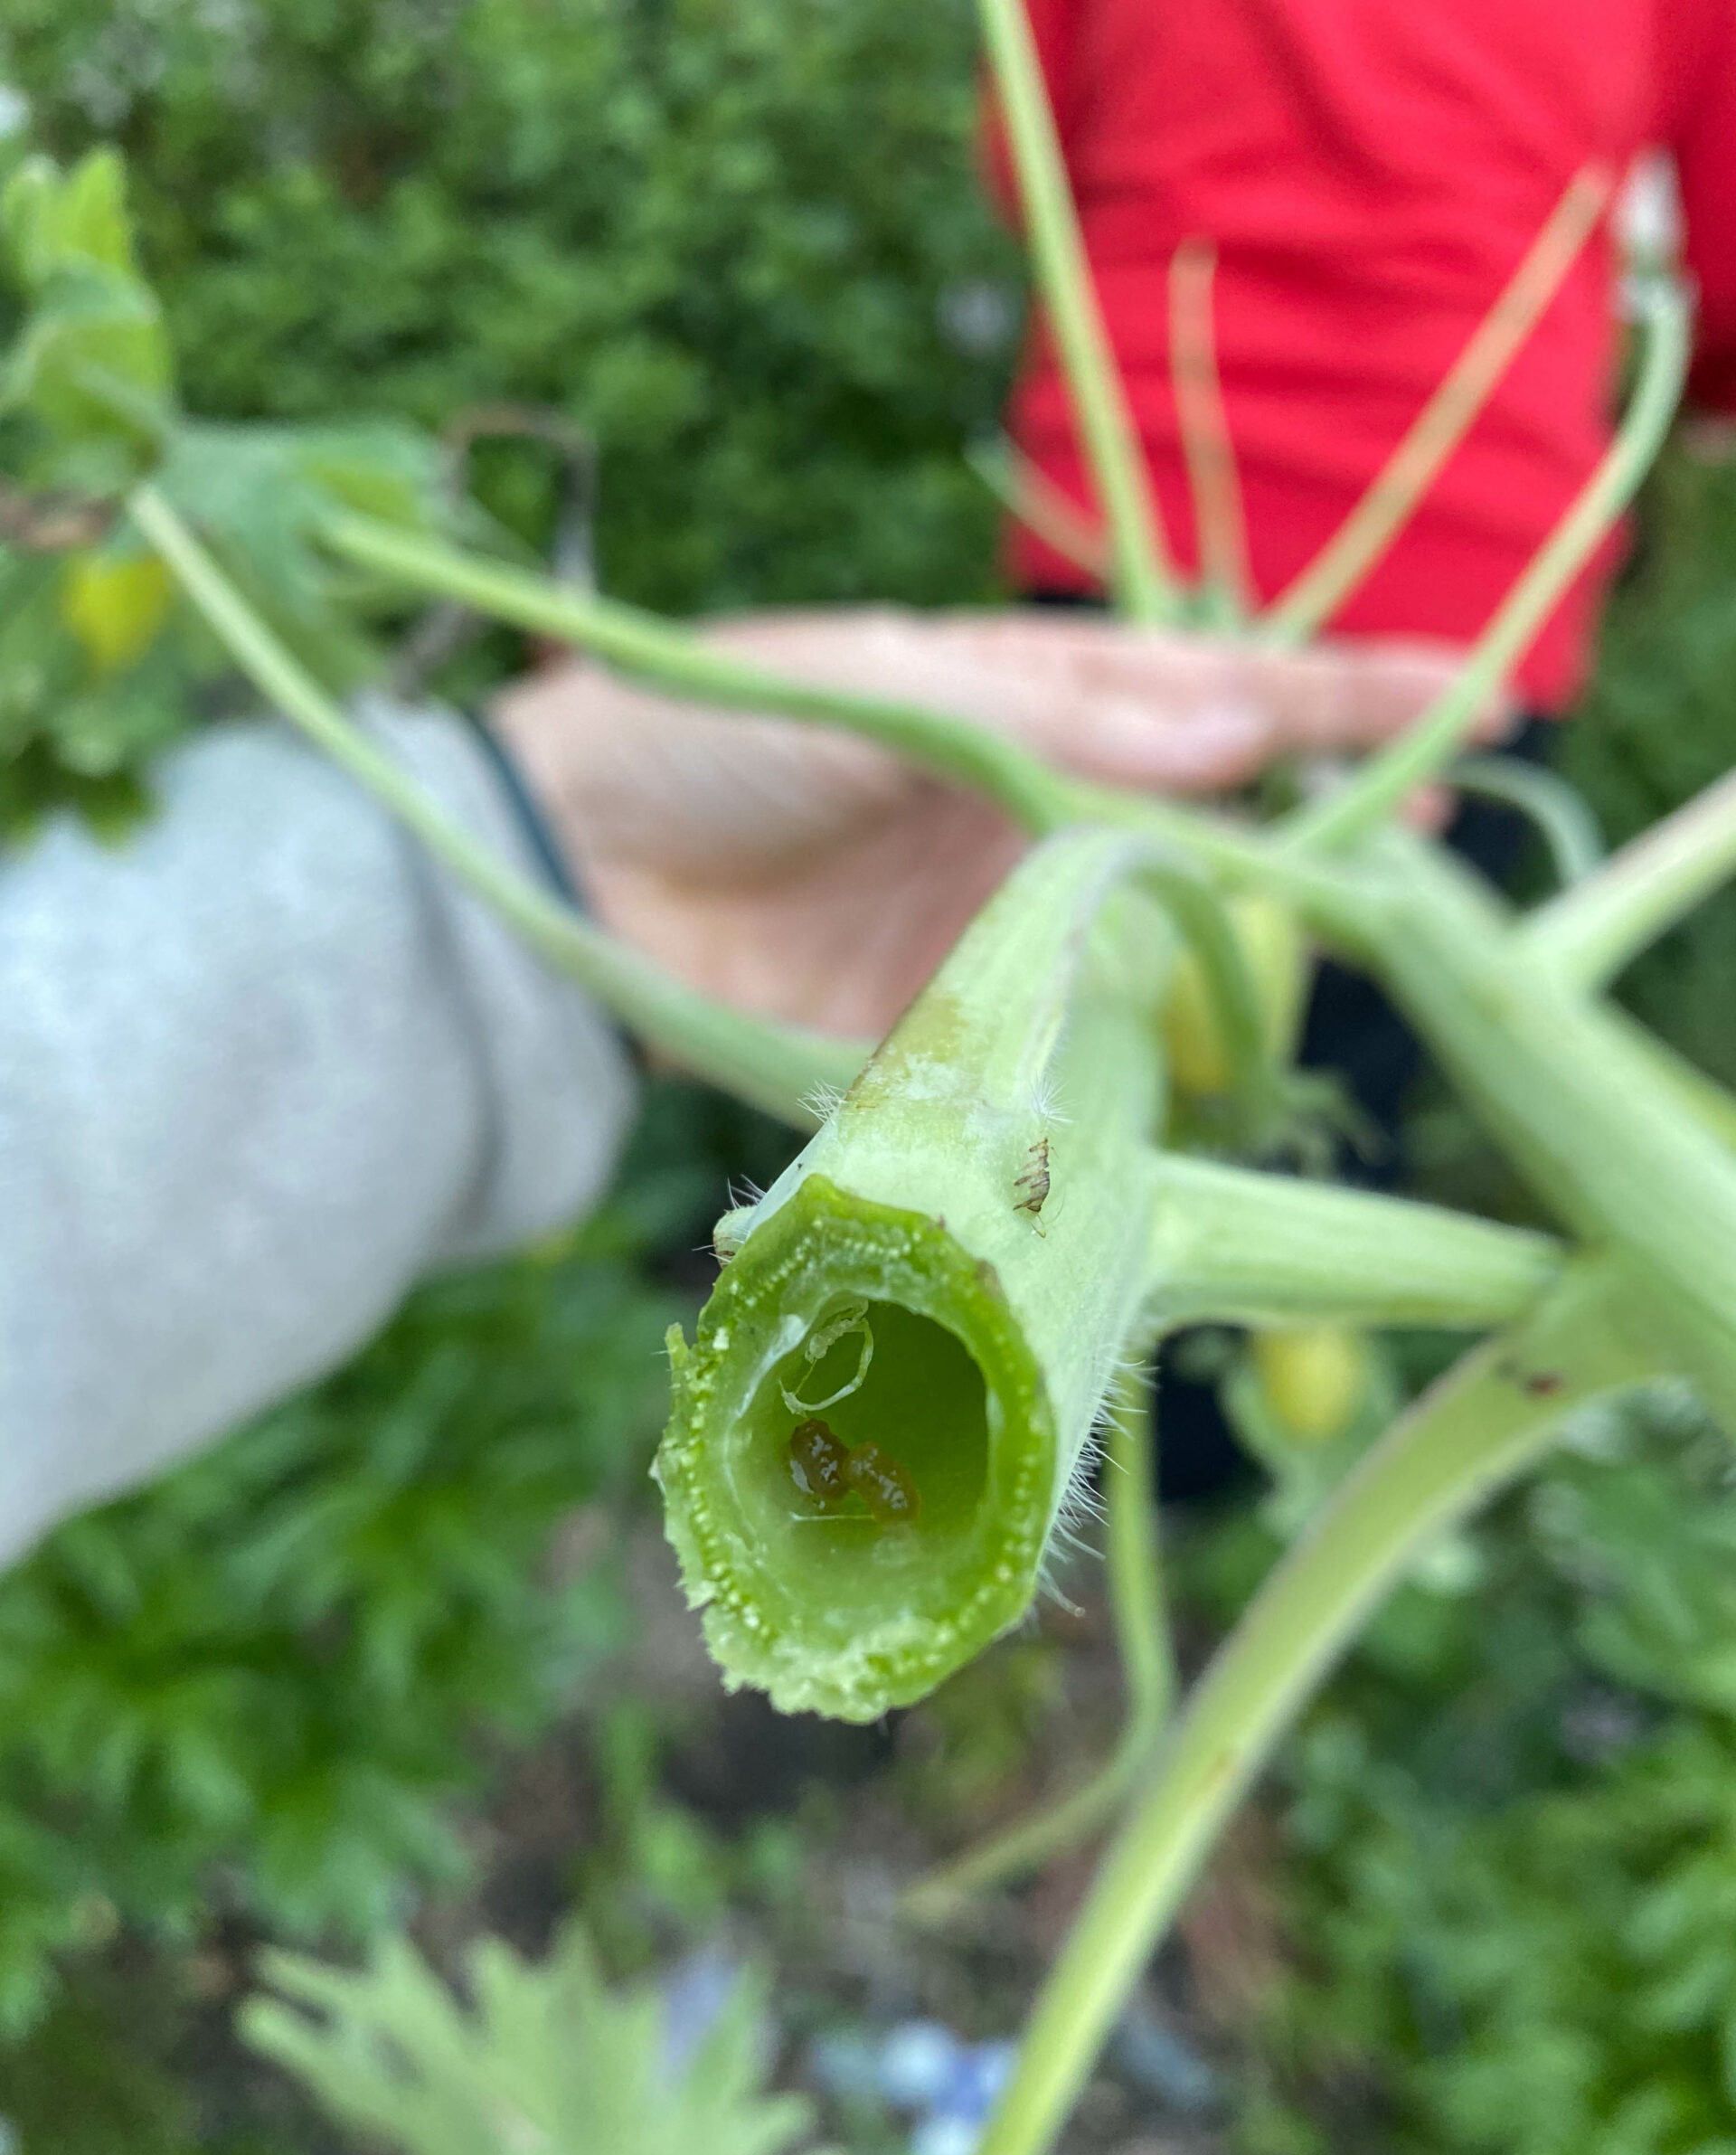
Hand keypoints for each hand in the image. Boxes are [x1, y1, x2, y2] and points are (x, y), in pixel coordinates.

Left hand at [493, 606, 1480, 1038]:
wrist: (568, 875)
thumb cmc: (712, 735)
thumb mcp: (886, 690)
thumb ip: (1055, 718)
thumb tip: (1235, 724)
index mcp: (1021, 702)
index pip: (1205, 689)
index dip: (1327, 696)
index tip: (1456, 704)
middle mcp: (1033, 814)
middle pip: (1213, 821)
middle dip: (1324, 823)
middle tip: (1439, 831)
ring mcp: (1003, 928)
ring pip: (1165, 938)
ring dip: (1257, 943)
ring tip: (1361, 934)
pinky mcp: (957, 1034)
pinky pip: (1077, 1049)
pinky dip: (1149, 1057)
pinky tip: (1227, 1053)